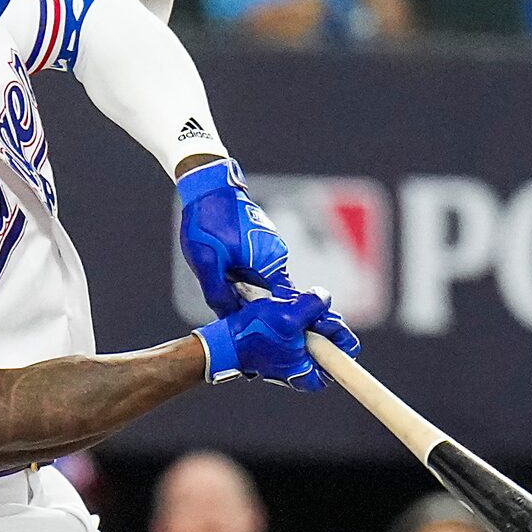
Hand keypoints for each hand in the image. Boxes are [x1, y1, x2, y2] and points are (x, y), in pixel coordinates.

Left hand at [175, 161, 360, 354]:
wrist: (210, 186)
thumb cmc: (208, 219)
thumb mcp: (205, 260)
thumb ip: (217, 290)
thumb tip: (228, 318)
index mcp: (269, 263)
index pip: (291, 303)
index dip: (305, 326)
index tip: (321, 345)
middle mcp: (275, 260)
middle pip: (289, 301)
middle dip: (302, 325)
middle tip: (325, 346)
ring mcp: (270, 255)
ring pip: (276, 293)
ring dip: (278, 314)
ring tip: (280, 343)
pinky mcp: (261, 252)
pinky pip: (267, 282)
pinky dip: (267, 299)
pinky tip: (256, 316)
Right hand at [198, 288, 353, 390]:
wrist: (225, 340)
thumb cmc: (254, 334)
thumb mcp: (290, 315)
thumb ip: (315, 304)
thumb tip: (324, 298)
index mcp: (311, 374)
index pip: (344, 356)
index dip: (340, 333)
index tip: (327, 320)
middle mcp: (305, 370)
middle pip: (331, 341)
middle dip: (321, 321)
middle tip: (310, 310)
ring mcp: (295, 359)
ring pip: (315, 333)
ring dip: (307, 317)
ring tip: (291, 309)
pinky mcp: (285, 348)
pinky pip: (300, 330)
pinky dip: (296, 318)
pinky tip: (284, 311)